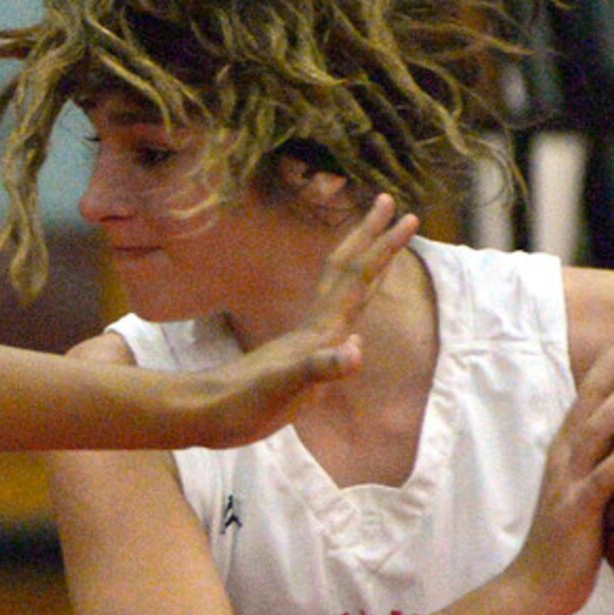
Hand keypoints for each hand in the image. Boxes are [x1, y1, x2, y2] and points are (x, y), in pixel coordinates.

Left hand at [185, 192, 420, 447]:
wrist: (204, 414)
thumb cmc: (241, 404)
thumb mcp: (284, 388)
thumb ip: (320, 367)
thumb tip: (357, 347)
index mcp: (318, 330)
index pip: (357, 279)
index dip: (383, 248)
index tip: (409, 216)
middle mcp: (314, 329)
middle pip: (346, 271)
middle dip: (369, 237)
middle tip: (388, 201)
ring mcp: (304, 343)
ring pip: (338, 293)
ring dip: (360, 266)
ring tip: (375, 248)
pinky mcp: (297, 362)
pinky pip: (331, 325)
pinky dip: (347, 316)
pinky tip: (352, 332)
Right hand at [505, 312, 613, 614]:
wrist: (536, 588)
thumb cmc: (574, 546)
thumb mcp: (599, 497)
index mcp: (570, 449)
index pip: (593, 390)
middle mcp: (565, 455)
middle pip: (590, 394)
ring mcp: (567, 481)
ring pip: (596, 428)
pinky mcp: (574, 511)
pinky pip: (602, 481)